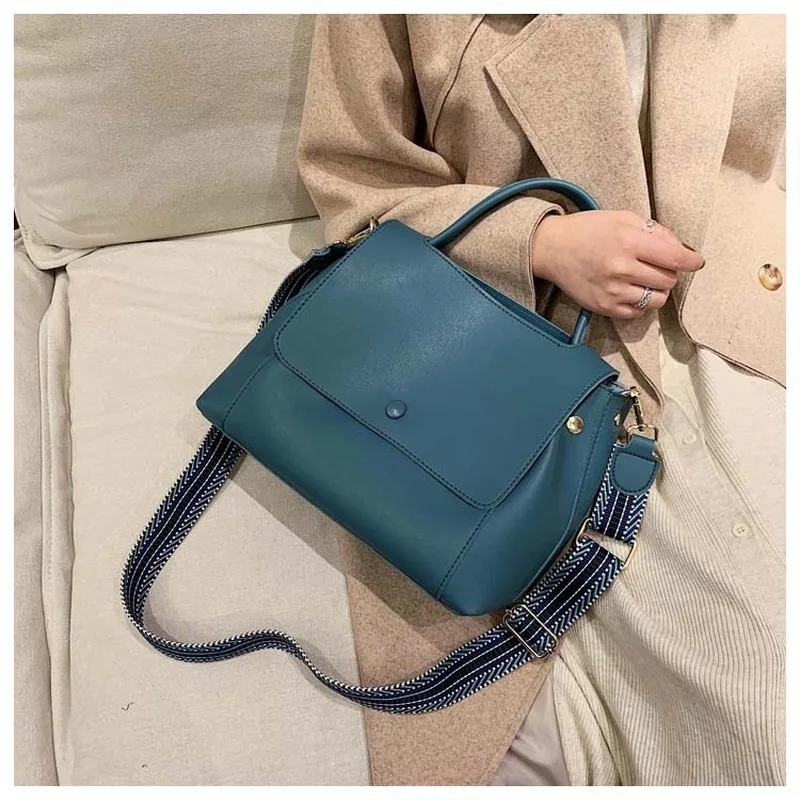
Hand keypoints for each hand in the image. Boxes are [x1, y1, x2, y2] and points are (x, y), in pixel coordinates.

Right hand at [530, 210, 704, 318]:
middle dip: (668, 272)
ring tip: (645, 279)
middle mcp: (622, 269)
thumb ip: (654, 231)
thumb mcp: (622, 218)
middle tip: (656, 265)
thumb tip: (681, 250)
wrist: (551, 248)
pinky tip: (630, 290)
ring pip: (657, 299)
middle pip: (668, 280)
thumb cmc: (587, 230)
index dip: (691, 261)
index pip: (675, 258)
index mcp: (629, 242)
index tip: (696, 262)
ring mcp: (613, 291)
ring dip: (657, 290)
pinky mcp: (604, 306)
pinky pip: (637, 312)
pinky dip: (640, 303)